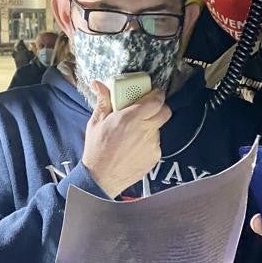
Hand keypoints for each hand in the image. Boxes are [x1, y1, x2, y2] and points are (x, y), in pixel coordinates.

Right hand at [80, 81, 170, 196]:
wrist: (101, 179)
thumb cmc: (97, 149)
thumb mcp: (96, 122)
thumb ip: (103, 101)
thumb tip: (98, 83)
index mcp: (130, 117)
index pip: (156, 100)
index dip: (157, 95)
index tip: (153, 93)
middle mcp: (145, 129)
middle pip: (165, 112)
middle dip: (159, 108)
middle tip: (148, 109)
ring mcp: (152, 144)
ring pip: (159, 128)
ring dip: (151, 126)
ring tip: (135, 133)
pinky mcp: (155, 157)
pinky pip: (156, 143)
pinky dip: (148, 142)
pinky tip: (135, 147)